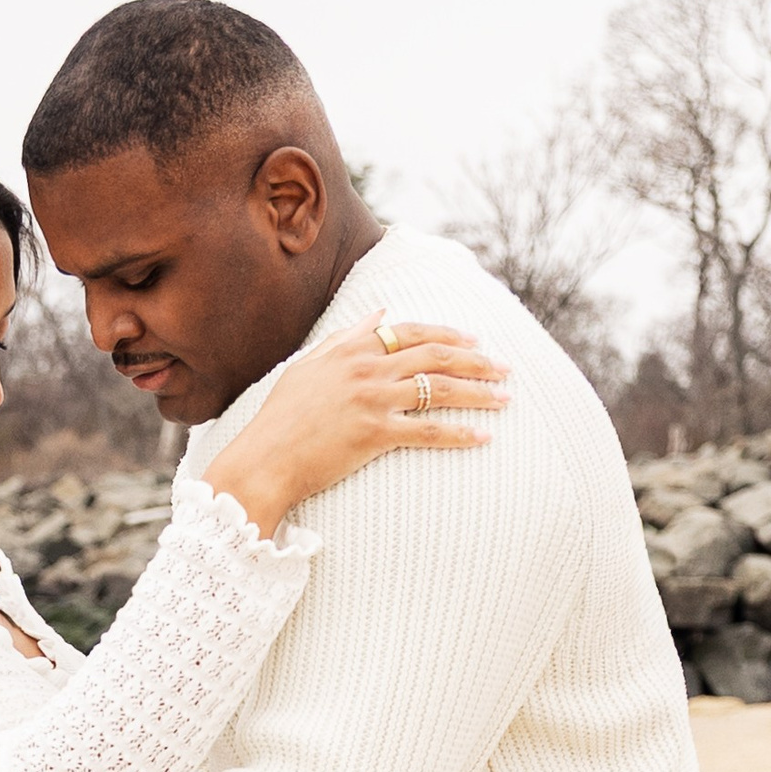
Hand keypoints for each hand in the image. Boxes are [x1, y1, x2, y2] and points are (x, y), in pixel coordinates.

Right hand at [203, 319, 508, 536]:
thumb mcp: (308, 364)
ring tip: (506, 398)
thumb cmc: (281, 417)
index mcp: (351, 348)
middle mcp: (366, 368)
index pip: (412, 331)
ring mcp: (372, 399)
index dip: (450, 334)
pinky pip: (430, 430)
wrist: (264, 459)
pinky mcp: (376, 433)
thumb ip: (347, 336)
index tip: (476, 341)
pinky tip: (484, 437)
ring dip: (479, 392)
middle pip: (436, 355)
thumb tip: (380, 311)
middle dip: (477, 360)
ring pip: (440, 389)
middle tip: (505, 368)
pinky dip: (461, 433)